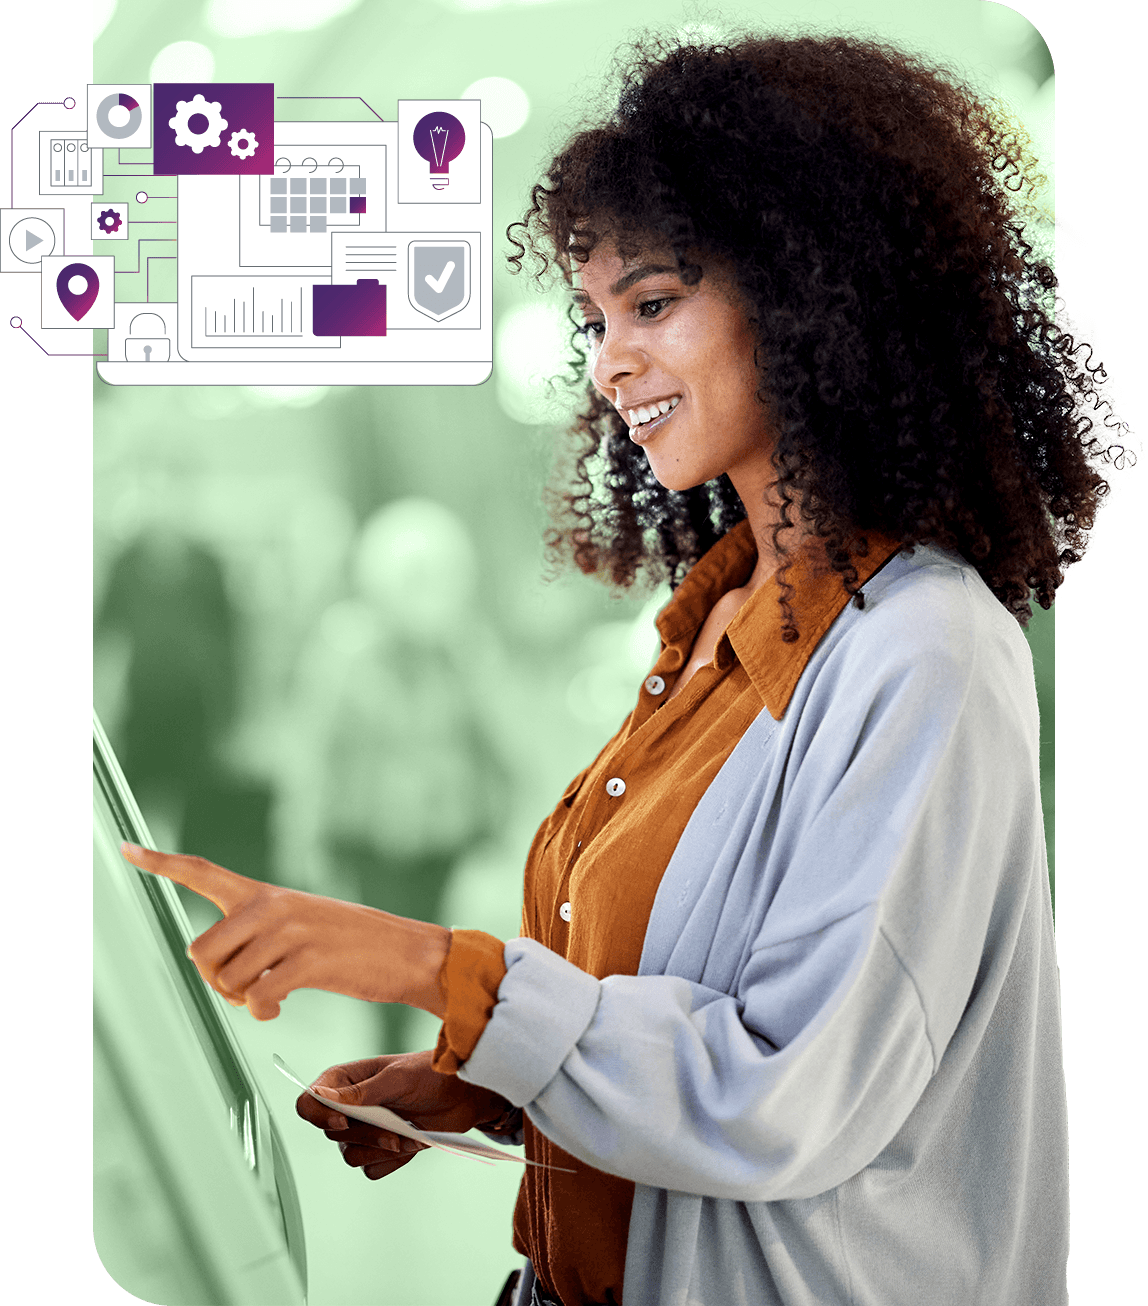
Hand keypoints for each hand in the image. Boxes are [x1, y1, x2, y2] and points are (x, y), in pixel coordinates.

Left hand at [120, 844, 448, 1020]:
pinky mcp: (307, 962)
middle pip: (200, 950)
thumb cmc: (352, 945)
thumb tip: (218, 971)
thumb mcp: (302, 923)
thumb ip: (259, 933)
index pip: (203, 872)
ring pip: (225, 979)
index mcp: (266, 893)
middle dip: (213, 980)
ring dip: (240, 1000)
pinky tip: (281, 1007)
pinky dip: (262, 1012)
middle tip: (243, 988)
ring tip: (270, 996)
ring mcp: (289, 932)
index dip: (160, 863)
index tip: (125, 849)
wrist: (407, 952)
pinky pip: (256, 998)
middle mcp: (272, 906)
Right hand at [296, 1051, 516, 1180]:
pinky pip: (372, 1169)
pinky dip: (393, 1161)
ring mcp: (365, 1130)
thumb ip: (362, 1091)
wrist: (464, 1095)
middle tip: (395, 1128)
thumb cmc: (432, 1074)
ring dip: (382, 1149)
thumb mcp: (398, 1078)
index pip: (309, 1102)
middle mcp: (350, 1106)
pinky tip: (413, 1143)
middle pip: (332, 1135)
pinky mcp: (381, 1151)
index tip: (343, 1121)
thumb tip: (321, 1097)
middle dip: (366, 1134)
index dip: (319, 1115)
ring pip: (351, 1156)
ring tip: (409, 1134)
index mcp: (346, 1081)